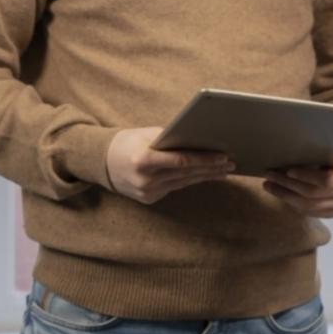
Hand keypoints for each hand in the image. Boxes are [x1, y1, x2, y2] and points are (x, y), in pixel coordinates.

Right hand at [107, 127, 232, 203]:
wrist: (101, 162)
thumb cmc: (128, 142)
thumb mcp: (147, 134)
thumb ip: (171, 138)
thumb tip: (201, 139)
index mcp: (143, 160)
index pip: (181, 161)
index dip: (204, 159)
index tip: (223, 156)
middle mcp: (145, 179)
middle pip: (186, 173)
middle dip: (211, 168)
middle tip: (231, 163)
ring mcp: (147, 192)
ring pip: (184, 182)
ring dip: (206, 176)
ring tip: (224, 170)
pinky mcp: (149, 199)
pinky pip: (176, 187)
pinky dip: (191, 180)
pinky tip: (206, 176)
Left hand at [263, 156, 332, 217]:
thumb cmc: (327, 151)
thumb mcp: (323, 148)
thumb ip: (310, 152)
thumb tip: (280, 153)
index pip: (327, 179)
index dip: (306, 177)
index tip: (288, 171)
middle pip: (314, 194)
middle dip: (288, 186)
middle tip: (269, 177)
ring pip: (309, 206)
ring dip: (285, 196)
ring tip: (269, 185)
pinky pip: (311, 213)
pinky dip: (294, 205)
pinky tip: (282, 194)